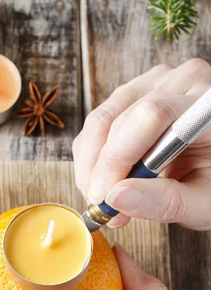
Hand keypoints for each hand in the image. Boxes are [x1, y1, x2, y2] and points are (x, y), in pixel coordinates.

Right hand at [73, 58, 210, 229]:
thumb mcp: (203, 200)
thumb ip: (166, 201)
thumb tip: (116, 198)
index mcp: (205, 104)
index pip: (150, 117)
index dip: (119, 158)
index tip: (106, 196)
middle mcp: (178, 83)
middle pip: (119, 120)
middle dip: (101, 170)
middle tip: (101, 207)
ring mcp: (152, 84)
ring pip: (100, 121)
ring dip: (91, 165)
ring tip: (102, 198)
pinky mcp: (132, 94)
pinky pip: (97, 124)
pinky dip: (92, 157)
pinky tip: (103, 181)